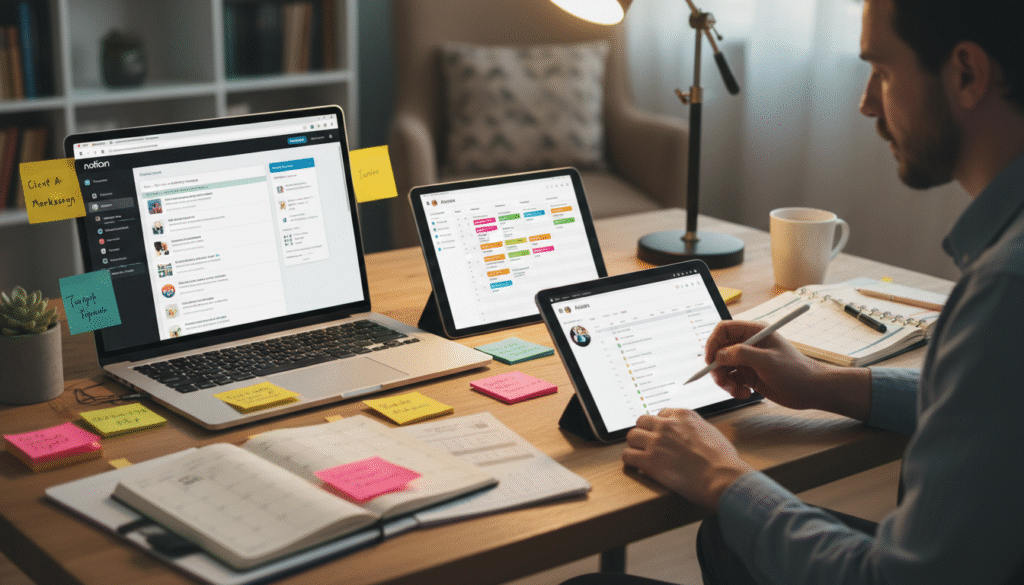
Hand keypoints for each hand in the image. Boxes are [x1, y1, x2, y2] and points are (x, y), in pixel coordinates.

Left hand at [622, 408, 752, 509]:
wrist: (721, 477)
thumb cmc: (723, 460)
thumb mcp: (711, 432)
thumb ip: (696, 428)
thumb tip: (694, 434)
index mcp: (683, 415)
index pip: (661, 414)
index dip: (660, 426)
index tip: (661, 435)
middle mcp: (667, 425)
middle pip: (642, 421)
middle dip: (644, 432)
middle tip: (648, 444)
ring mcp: (656, 442)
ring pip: (631, 436)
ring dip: (635, 446)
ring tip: (641, 455)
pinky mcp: (649, 460)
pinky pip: (627, 456)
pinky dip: (630, 461)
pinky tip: (637, 466)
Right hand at [704, 320, 871, 419]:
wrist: (811, 391)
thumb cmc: (795, 371)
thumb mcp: (768, 361)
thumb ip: (742, 355)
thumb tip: (719, 355)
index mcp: (754, 332)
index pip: (724, 330)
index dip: (713, 343)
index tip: (710, 360)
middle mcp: (748, 344)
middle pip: (719, 350)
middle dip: (717, 367)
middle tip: (722, 381)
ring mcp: (748, 360)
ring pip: (723, 367)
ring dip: (725, 381)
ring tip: (737, 391)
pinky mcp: (749, 375)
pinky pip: (731, 380)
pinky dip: (733, 389)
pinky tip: (746, 394)